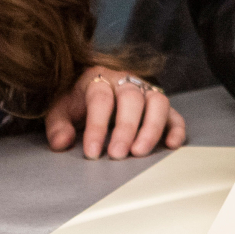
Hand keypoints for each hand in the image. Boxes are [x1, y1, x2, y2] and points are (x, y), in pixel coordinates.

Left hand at [44, 66, 188, 159]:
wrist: (91, 86)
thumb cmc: (76, 101)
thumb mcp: (60, 110)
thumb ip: (58, 126)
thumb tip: (62, 142)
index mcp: (99, 79)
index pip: (101, 99)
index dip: (97, 126)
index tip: (92, 152)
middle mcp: (126, 81)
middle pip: (131, 99)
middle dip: (126, 128)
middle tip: (117, 154)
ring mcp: (146, 91)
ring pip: (158, 102)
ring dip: (151, 128)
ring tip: (140, 152)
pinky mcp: (161, 106)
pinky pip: (175, 113)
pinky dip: (176, 129)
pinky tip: (171, 145)